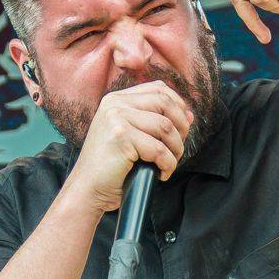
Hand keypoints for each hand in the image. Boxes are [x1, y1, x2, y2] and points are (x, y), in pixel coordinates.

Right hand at [65, 81, 193, 212]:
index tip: (182, 130)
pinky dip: (167, 164)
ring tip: (168, 165)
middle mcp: (116, 104)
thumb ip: (158, 122)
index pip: (159, 89)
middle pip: (166, 103)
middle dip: (181, 128)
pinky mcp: (121, 137)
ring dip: (175, 150)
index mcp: (118, 100)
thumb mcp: (135, 139)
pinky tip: (161, 173)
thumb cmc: (112, 168)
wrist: (89, 189)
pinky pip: (159, 149)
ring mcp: (116, 118)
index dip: (178, 107)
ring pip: (166, 126)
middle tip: (177, 150)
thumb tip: (189, 115)